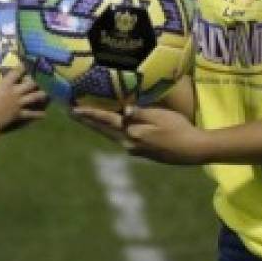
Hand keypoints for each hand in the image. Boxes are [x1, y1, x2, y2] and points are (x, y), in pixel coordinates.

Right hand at [0, 60, 47, 131]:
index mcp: (6, 85)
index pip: (16, 73)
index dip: (22, 67)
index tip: (27, 64)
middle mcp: (16, 92)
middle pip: (29, 84)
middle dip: (35, 81)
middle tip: (40, 79)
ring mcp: (19, 104)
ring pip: (33, 98)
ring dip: (41, 95)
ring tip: (47, 94)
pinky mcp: (19, 114)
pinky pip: (30, 114)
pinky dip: (37, 114)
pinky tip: (44, 115)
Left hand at [71, 104, 207, 164]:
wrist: (192, 150)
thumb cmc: (179, 129)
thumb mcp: (160, 117)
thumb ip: (140, 113)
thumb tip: (123, 111)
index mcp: (132, 133)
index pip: (105, 120)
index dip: (89, 113)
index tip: (72, 109)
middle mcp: (128, 143)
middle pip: (103, 130)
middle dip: (87, 120)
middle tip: (70, 113)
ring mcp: (134, 149)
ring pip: (110, 135)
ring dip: (97, 126)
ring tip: (85, 118)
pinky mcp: (141, 151)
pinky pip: (121, 138)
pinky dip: (111, 131)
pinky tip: (110, 127)